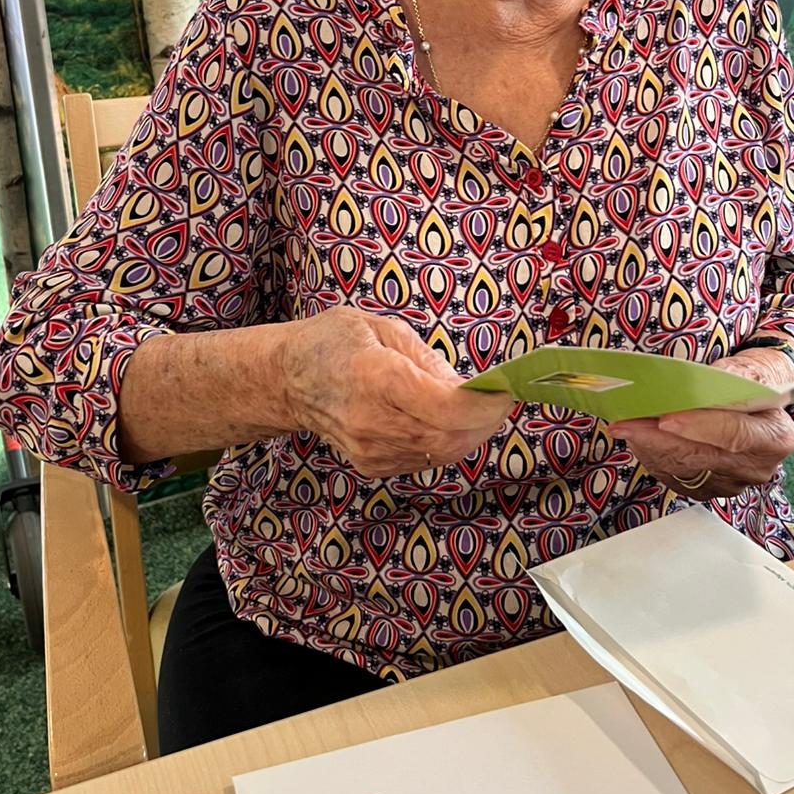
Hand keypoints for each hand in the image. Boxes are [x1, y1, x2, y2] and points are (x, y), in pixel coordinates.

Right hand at [281, 307, 512, 478]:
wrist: (285, 380)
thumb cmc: (332, 343)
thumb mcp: (382, 327)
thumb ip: (427, 359)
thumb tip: (466, 388)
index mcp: (376, 377)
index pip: (447, 408)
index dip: (487, 405)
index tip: (507, 391)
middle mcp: (372, 420)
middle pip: (451, 437)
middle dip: (486, 420)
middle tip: (500, 400)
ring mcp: (370, 449)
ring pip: (442, 452)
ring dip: (469, 432)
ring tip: (476, 407)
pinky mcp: (372, 465)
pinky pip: (425, 458)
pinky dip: (445, 441)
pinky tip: (443, 420)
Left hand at [606, 348, 793, 501]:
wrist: (759, 404)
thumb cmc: (753, 383)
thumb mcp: (755, 370)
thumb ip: (737, 375)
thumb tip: (711, 377)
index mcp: (775, 438)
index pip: (733, 435)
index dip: (698, 427)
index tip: (666, 418)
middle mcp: (756, 467)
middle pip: (699, 455)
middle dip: (657, 437)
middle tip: (626, 422)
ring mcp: (732, 482)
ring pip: (681, 468)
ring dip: (648, 446)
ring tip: (626, 425)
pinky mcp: (710, 489)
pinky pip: (674, 476)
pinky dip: (652, 456)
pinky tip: (639, 438)